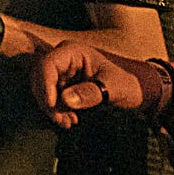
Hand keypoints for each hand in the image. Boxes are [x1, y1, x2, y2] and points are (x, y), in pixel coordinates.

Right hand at [33, 40, 158, 129]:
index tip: (52, 105)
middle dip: (47, 101)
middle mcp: (62, 60)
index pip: (48, 64)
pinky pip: (50, 98)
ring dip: (51, 109)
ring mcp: (61, 73)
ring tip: (68, 122)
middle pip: (40, 78)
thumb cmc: (126, 84)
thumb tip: (66, 100)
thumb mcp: (112, 87)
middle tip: (61, 120)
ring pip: (42, 90)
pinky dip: (56, 111)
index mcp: (72, 52)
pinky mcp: (61, 86)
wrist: (133, 92)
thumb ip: (90, 93)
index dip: (45, 84)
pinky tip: (70, 120)